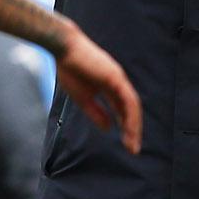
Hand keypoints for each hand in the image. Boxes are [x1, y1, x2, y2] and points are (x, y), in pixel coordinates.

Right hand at [57, 27, 143, 154]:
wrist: (64, 49)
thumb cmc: (70, 69)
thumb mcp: (83, 99)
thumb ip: (96, 113)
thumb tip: (109, 128)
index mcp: (110, 87)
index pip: (122, 109)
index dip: (125, 126)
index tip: (127, 144)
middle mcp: (118, 83)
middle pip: (130, 109)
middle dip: (133, 130)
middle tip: (133, 149)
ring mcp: (119, 79)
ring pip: (132, 107)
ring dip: (134, 127)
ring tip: (132, 144)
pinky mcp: (116, 77)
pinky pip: (128, 100)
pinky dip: (131, 116)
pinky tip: (130, 129)